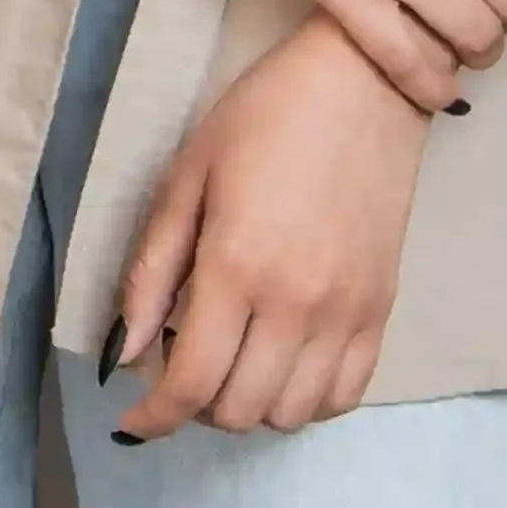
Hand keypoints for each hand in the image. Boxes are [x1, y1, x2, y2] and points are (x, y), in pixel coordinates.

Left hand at [113, 19, 422, 439]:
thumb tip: (124, 352)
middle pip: (239, 410)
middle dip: (195, 407)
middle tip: (180, 367)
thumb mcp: (186, 179)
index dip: (153, 418)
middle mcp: (297, 304)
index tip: (132, 422)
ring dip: (251, 406)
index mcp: (237, 267)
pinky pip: (345, 394)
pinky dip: (307, 401)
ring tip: (232, 364)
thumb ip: (151, 270)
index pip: (191, 382)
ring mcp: (347, 312)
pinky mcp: (382, 309)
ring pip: (292, 414)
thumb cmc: (262, 118)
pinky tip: (283, 367)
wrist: (363, 85)